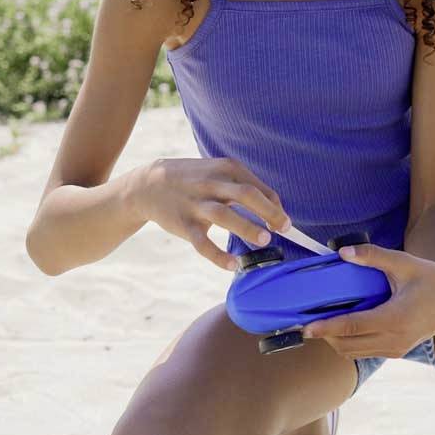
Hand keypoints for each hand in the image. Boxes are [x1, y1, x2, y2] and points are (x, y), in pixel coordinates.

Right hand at [133, 156, 290, 270]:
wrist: (149, 184)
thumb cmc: (195, 180)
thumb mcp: (218, 172)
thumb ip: (245, 187)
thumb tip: (276, 209)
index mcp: (225, 169)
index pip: (257, 187)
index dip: (274, 206)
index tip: (284, 223)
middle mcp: (211, 183)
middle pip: (245, 194)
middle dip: (268, 211)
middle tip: (285, 229)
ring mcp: (196, 204)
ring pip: (224, 215)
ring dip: (246, 227)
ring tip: (264, 241)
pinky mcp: (183, 224)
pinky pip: (202, 242)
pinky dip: (218, 255)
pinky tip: (233, 265)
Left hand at [302, 243, 434, 359]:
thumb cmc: (427, 276)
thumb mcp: (402, 262)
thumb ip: (373, 256)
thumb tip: (343, 252)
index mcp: (396, 318)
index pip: (353, 327)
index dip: (327, 327)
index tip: (306, 327)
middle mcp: (395, 340)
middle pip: (348, 345)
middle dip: (325, 335)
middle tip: (306, 321)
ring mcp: (396, 349)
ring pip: (354, 352)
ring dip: (335, 340)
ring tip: (320, 322)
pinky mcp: (396, 352)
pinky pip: (364, 352)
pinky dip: (348, 342)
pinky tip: (340, 326)